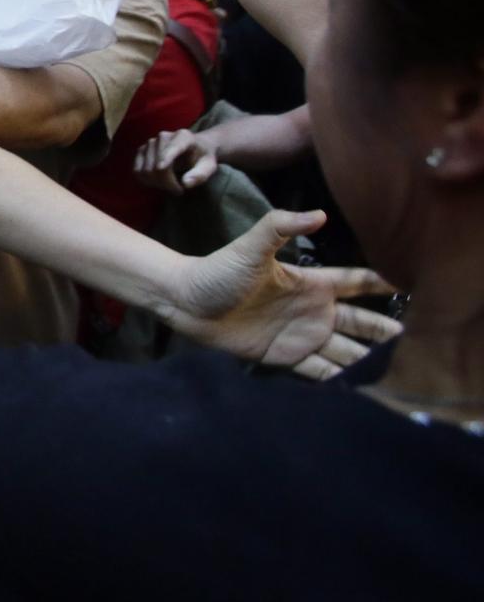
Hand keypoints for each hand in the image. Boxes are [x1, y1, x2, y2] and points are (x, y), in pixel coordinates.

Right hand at [134, 128, 217, 194]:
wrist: (196, 147)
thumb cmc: (202, 157)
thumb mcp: (209, 166)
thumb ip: (200, 174)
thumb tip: (185, 184)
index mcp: (183, 137)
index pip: (170, 150)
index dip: (163, 159)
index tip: (161, 169)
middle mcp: (163, 137)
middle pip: (157, 166)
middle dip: (166, 183)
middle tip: (179, 190)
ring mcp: (150, 143)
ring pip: (146, 170)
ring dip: (157, 184)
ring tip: (171, 186)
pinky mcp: (142, 150)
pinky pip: (137, 170)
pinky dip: (146, 181)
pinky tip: (159, 182)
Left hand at [164, 210, 400, 379]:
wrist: (186, 302)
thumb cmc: (218, 270)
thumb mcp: (252, 246)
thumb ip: (282, 226)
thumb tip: (319, 214)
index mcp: (311, 283)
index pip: (357, 282)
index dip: (382, 284)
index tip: (412, 287)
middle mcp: (312, 310)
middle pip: (360, 322)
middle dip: (385, 330)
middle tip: (416, 340)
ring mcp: (301, 335)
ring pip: (345, 350)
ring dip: (368, 359)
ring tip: (396, 370)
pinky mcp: (285, 357)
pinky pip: (320, 371)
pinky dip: (340, 379)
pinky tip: (361, 387)